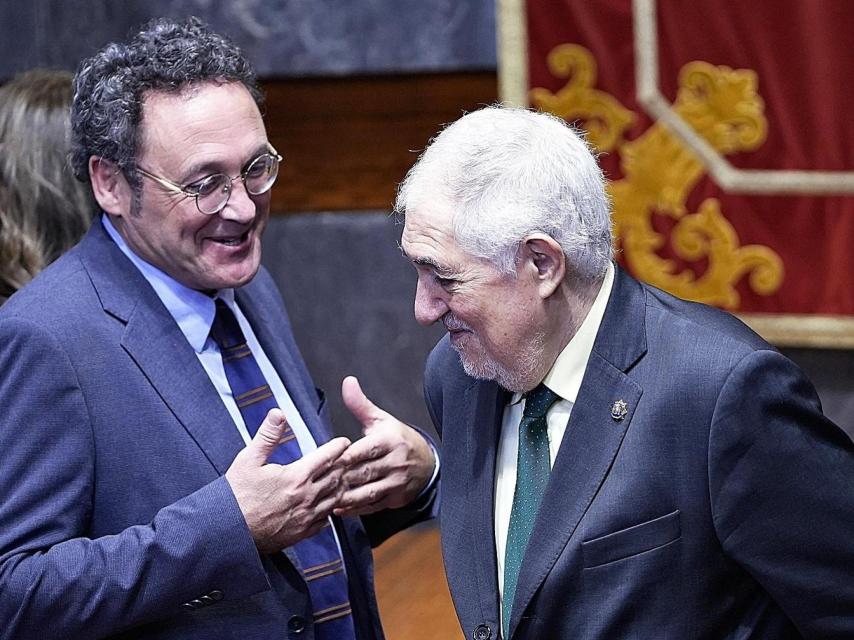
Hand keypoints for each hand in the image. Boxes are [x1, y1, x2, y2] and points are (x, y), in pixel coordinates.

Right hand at [225, 408, 349, 553]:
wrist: (227, 530)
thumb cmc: (235, 495)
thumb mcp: (248, 459)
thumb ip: (268, 436)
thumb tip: (278, 414)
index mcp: (296, 477)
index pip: (326, 457)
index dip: (338, 447)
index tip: (344, 442)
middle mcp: (306, 498)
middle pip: (336, 477)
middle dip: (343, 466)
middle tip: (346, 459)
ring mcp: (305, 517)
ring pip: (334, 499)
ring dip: (340, 487)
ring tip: (342, 479)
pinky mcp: (301, 533)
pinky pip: (325, 520)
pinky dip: (330, 509)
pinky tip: (328, 505)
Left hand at [334, 376, 434, 516]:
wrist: (427, 463)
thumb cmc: (397, 439)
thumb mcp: (381, 420)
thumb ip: (360, 405)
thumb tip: (348, 382)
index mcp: (389, 441)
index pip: (364, 450)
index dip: (344, 456)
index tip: (327, 460)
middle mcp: (395, 462)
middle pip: (363, 472)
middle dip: (341, 478)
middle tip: (319, 482)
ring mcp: (396, 482)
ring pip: (367, 492)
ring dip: (346, 497)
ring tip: (325, 499)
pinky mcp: (396, 498)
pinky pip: (373, 506)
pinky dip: (355, 509)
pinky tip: (338, 509)